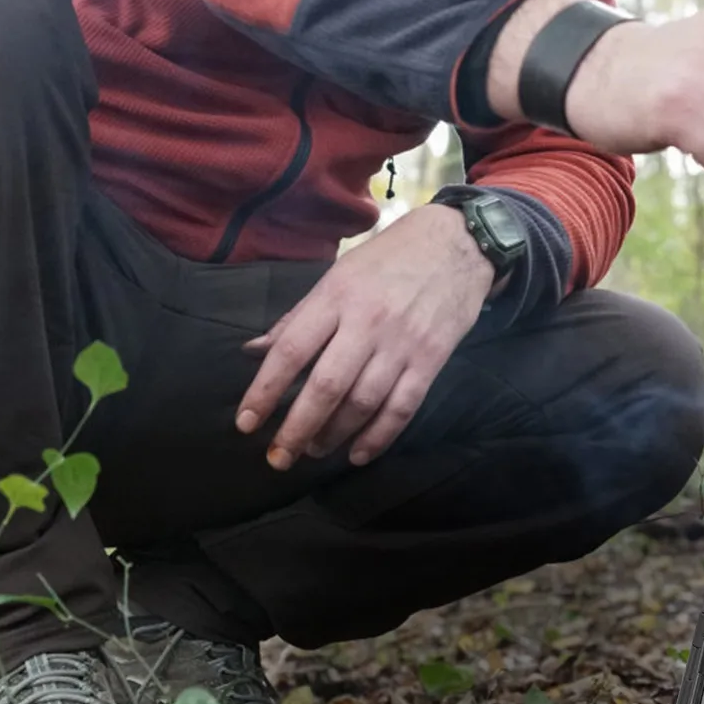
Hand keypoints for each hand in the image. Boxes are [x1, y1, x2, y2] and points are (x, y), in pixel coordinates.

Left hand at [235, 204, 494, 471]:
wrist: (458, 245)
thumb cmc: (389, 258)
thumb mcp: (339, 274)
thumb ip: (299, 316)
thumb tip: (254, 350)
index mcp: (336, 296)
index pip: (291, 350)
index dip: (265, 391)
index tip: (246, 423)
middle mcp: (367, 321)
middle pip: (326, 386)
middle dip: (297, 428)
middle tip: (278, 458)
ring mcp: (402, 342)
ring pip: (362, 403)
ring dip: (334, 435)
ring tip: (314, 451)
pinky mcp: (431, 359)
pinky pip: (402, 408)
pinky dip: (378, 437)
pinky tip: (358, 454)